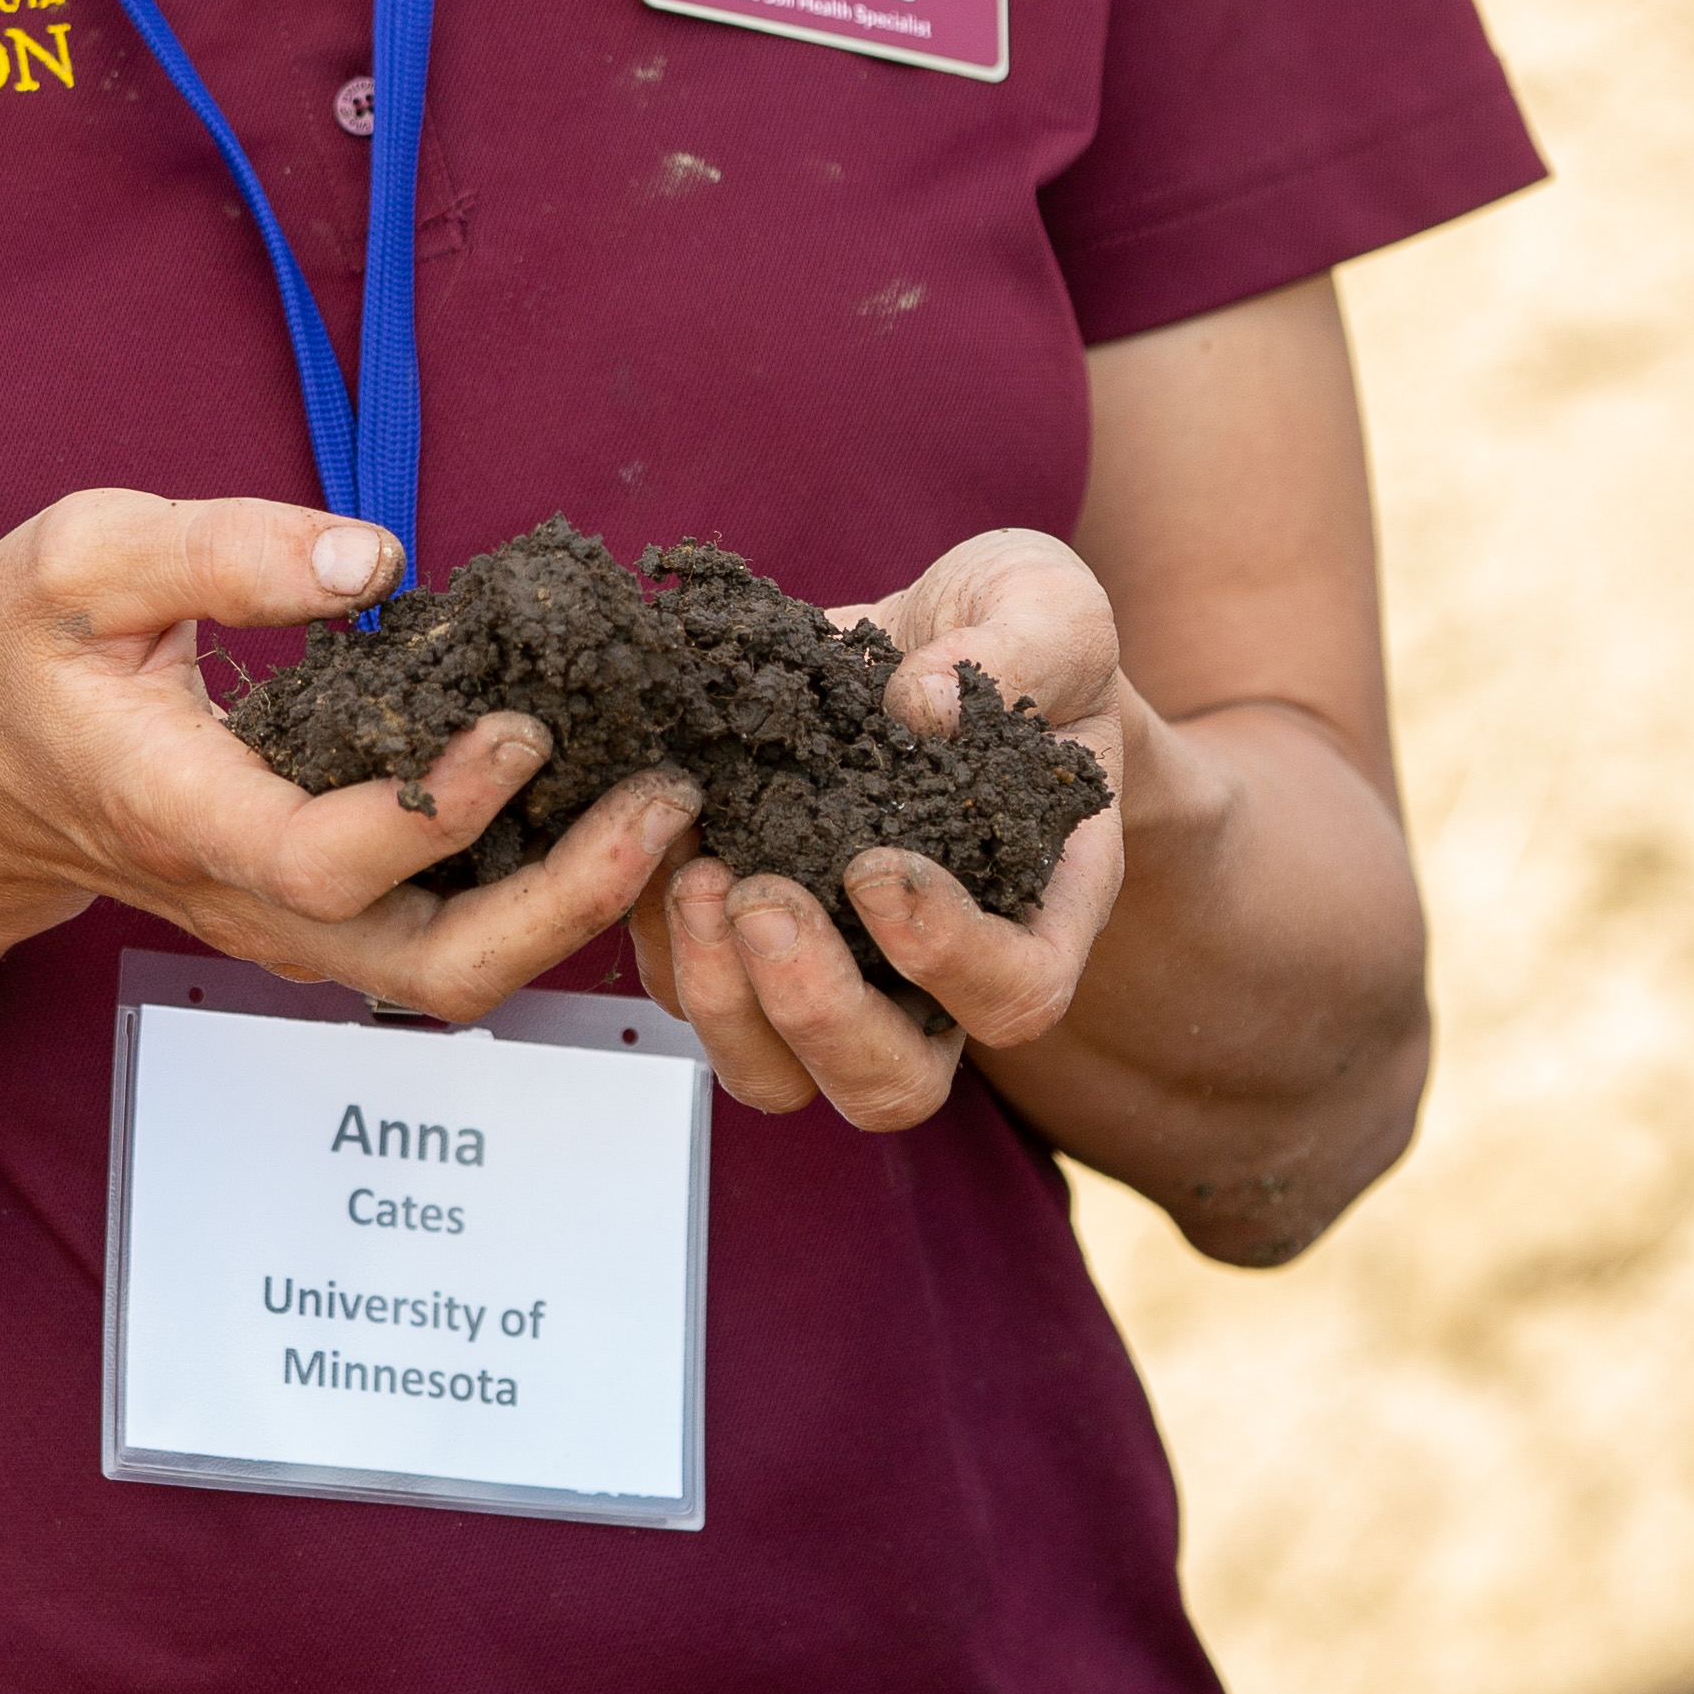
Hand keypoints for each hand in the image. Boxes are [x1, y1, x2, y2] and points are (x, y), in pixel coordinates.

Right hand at [0, 490, 702, 1031]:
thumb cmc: (26, 650)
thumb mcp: (84, 558)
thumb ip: (222, 550)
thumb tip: (374, 557)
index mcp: (182, 812)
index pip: (325, 860)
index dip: (437, 812)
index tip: (519, 725)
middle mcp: (248, 896)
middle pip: (427, 967)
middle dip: (564, 904)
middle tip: (662, 801)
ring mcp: (289, 920)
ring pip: (450, 975)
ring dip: (570, 910)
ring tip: (660, 810)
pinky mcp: (322, 910)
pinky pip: (444, 935)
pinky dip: (538, 894)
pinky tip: (598, 807)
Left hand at [633, 525, 1133, 1130]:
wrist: (936, 637)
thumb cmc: (1015, 636)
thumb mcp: (1050, 608)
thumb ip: (1022, 644)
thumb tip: (920, 702)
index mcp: (1038, 906)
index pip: (1014, 996)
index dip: (949, 960)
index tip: (877, 868)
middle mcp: (935, 973)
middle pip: (886, 1085)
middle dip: (814, 1011)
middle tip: (762, 896)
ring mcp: (835, 966)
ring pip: (770, 1069)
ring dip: (719, 992)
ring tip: (691, 872)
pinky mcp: (743, 934)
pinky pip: (687, 986)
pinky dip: (653, 933)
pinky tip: (643, 835)